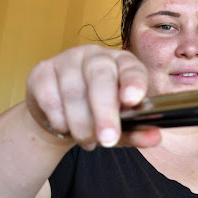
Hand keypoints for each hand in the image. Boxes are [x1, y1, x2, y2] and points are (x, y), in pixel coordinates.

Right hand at [25, 44, 159, 148]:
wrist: (60, 116)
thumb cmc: (98, 115)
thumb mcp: (121, 125)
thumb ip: (137, 131)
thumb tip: (154, 138)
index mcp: (122, 63)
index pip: (131, 68)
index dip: (133, 82)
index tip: (132, 100)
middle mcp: (95, 56)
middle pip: (100, 77)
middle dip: (105, 112)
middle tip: (108, 140)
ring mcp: (67, 60)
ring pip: (73, 92)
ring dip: (81, 125)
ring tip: (89, 142)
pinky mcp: (42, 72)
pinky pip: (50, 99)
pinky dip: (60, 121)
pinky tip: (66, 129)